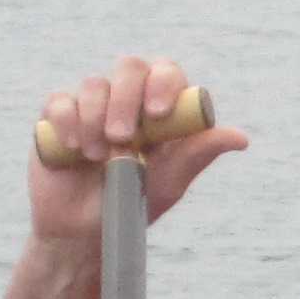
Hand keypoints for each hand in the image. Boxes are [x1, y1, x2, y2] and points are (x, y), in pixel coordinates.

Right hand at [28, 55, 246, 247]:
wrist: (85, 231)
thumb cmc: (134, 202)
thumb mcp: (169, 182)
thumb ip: (197, 155)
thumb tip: (240, 138)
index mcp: (161, 108)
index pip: (167, 72)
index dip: (164, 83)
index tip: (158, 113)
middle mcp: (128, 99)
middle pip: (129, 67)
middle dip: (126, 99)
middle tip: (122, 137)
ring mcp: (93, 105)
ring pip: (94, 85)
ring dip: (95, 119)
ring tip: (96, 158)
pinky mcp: (59, 116)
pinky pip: (60, 101)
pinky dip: (67, 122)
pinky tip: (72, 149)